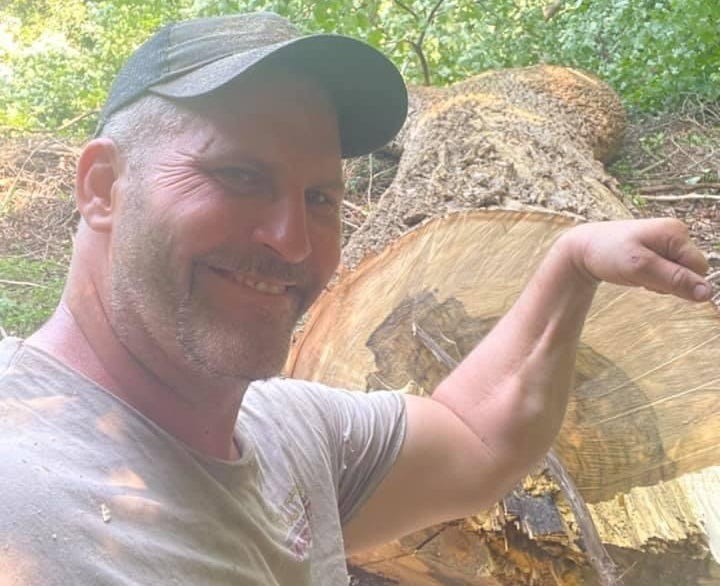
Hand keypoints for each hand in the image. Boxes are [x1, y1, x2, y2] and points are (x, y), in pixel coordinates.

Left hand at [560, 218, 710, 301]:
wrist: (582, 248)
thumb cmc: (608, 255)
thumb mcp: (640, 269)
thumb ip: (674, 280)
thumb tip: (707, 293)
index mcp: (676, 232)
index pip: (699, 268)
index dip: (679, 282)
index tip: (651, 280)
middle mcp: (676, 232)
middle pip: (692, 270)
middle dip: (671, 281)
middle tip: (643, 277)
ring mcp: (667, 240)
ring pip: (680, 272)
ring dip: (662, 281)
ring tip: (637, 273)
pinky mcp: (659, 248)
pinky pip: (669, 270)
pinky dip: (655, 277)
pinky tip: (637, 272)